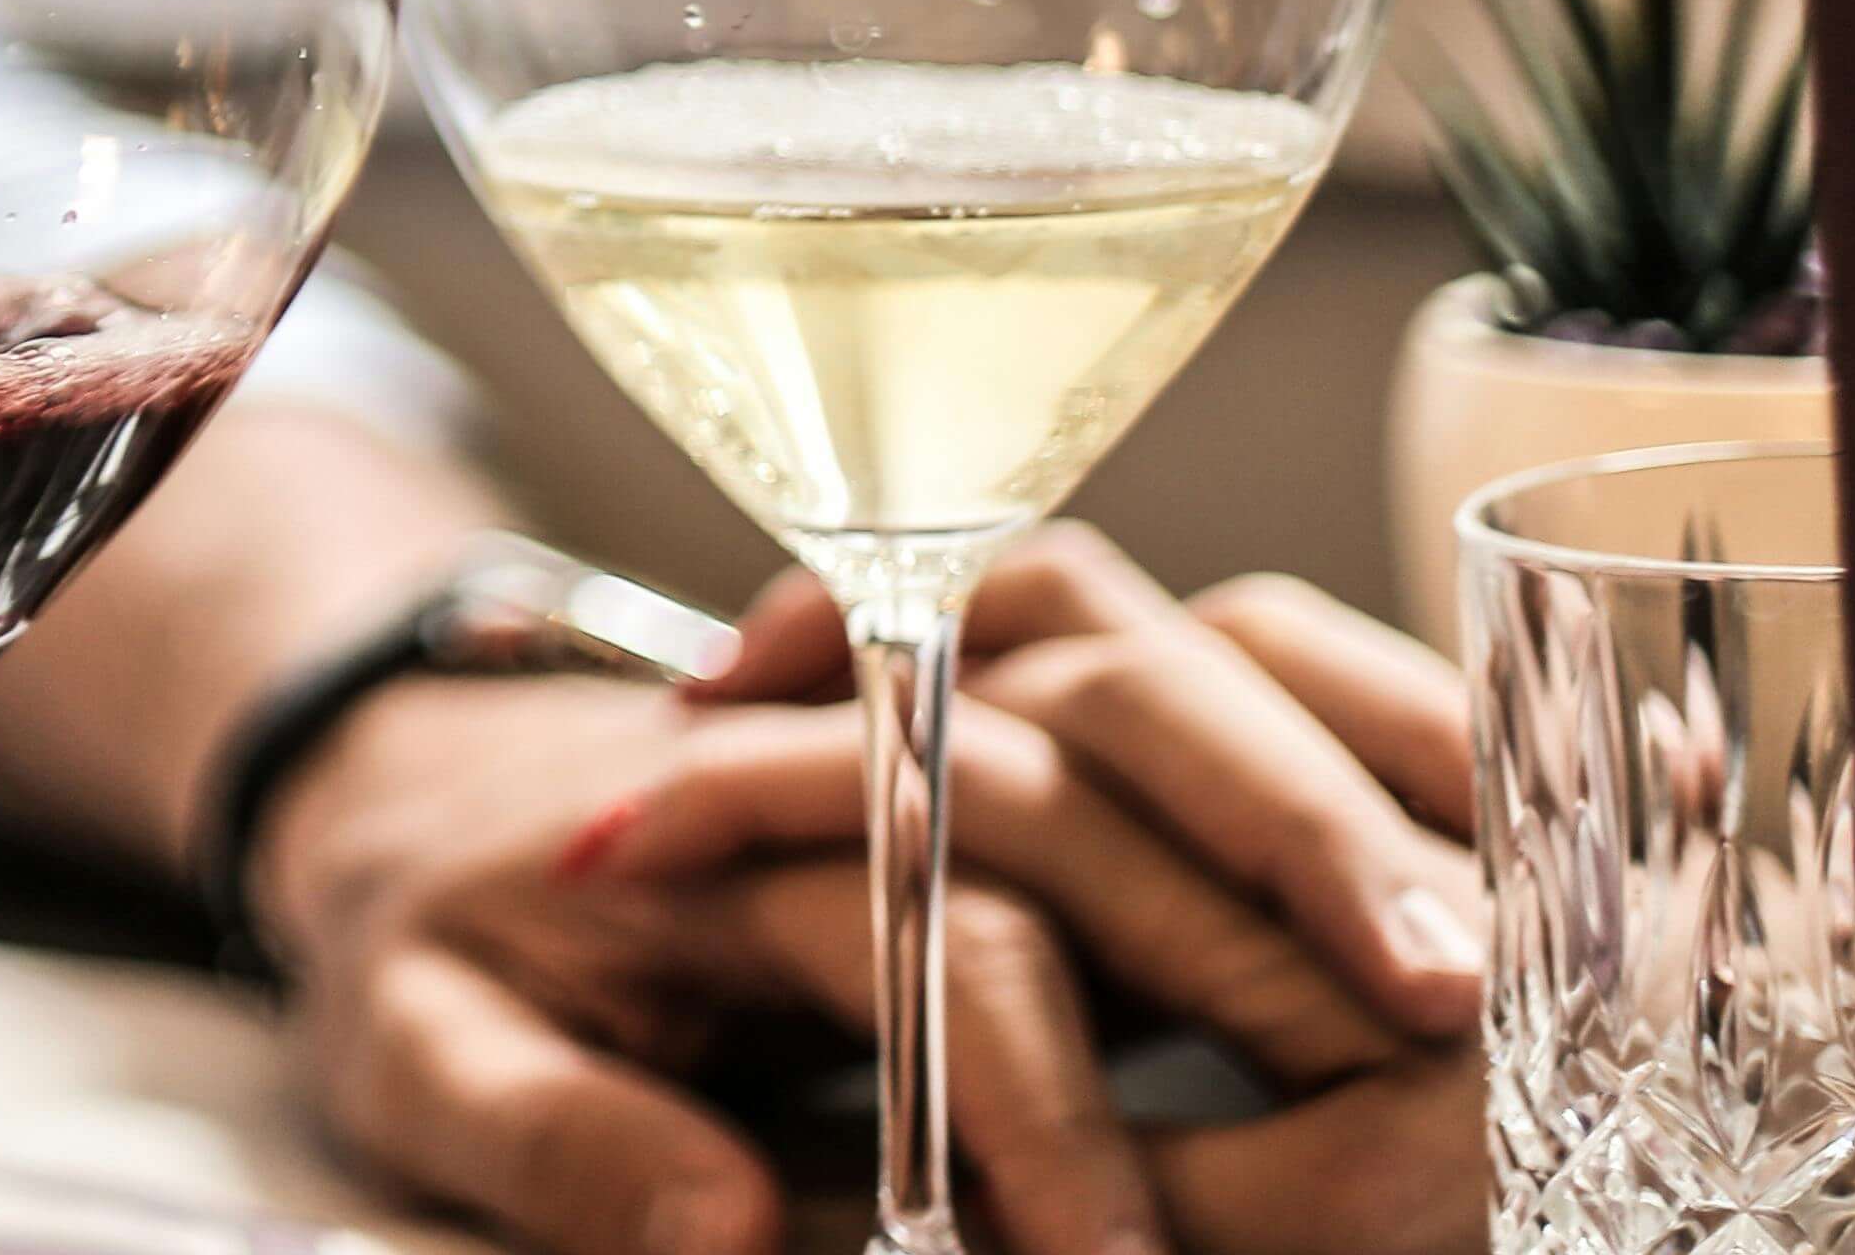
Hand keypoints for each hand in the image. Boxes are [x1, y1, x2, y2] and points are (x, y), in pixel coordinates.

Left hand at [254, 527, 1483, 1254]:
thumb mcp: (416, 1054)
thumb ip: (563, 1145)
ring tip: (1467, 949)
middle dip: (1288, 859)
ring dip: (1318, 772)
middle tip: (1439, 1023)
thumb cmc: (411, 937)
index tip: (1118, 1244)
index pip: (921, 902)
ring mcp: (915, 690)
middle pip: (1103, 718)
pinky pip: (1168, 669)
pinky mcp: (986, 722)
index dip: (1032, 1085)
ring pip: (1158, 658)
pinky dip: (1303, 727)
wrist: (386, 805)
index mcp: (695, 799)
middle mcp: (825, 703)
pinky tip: (1423, 857)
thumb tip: (734, 1230)